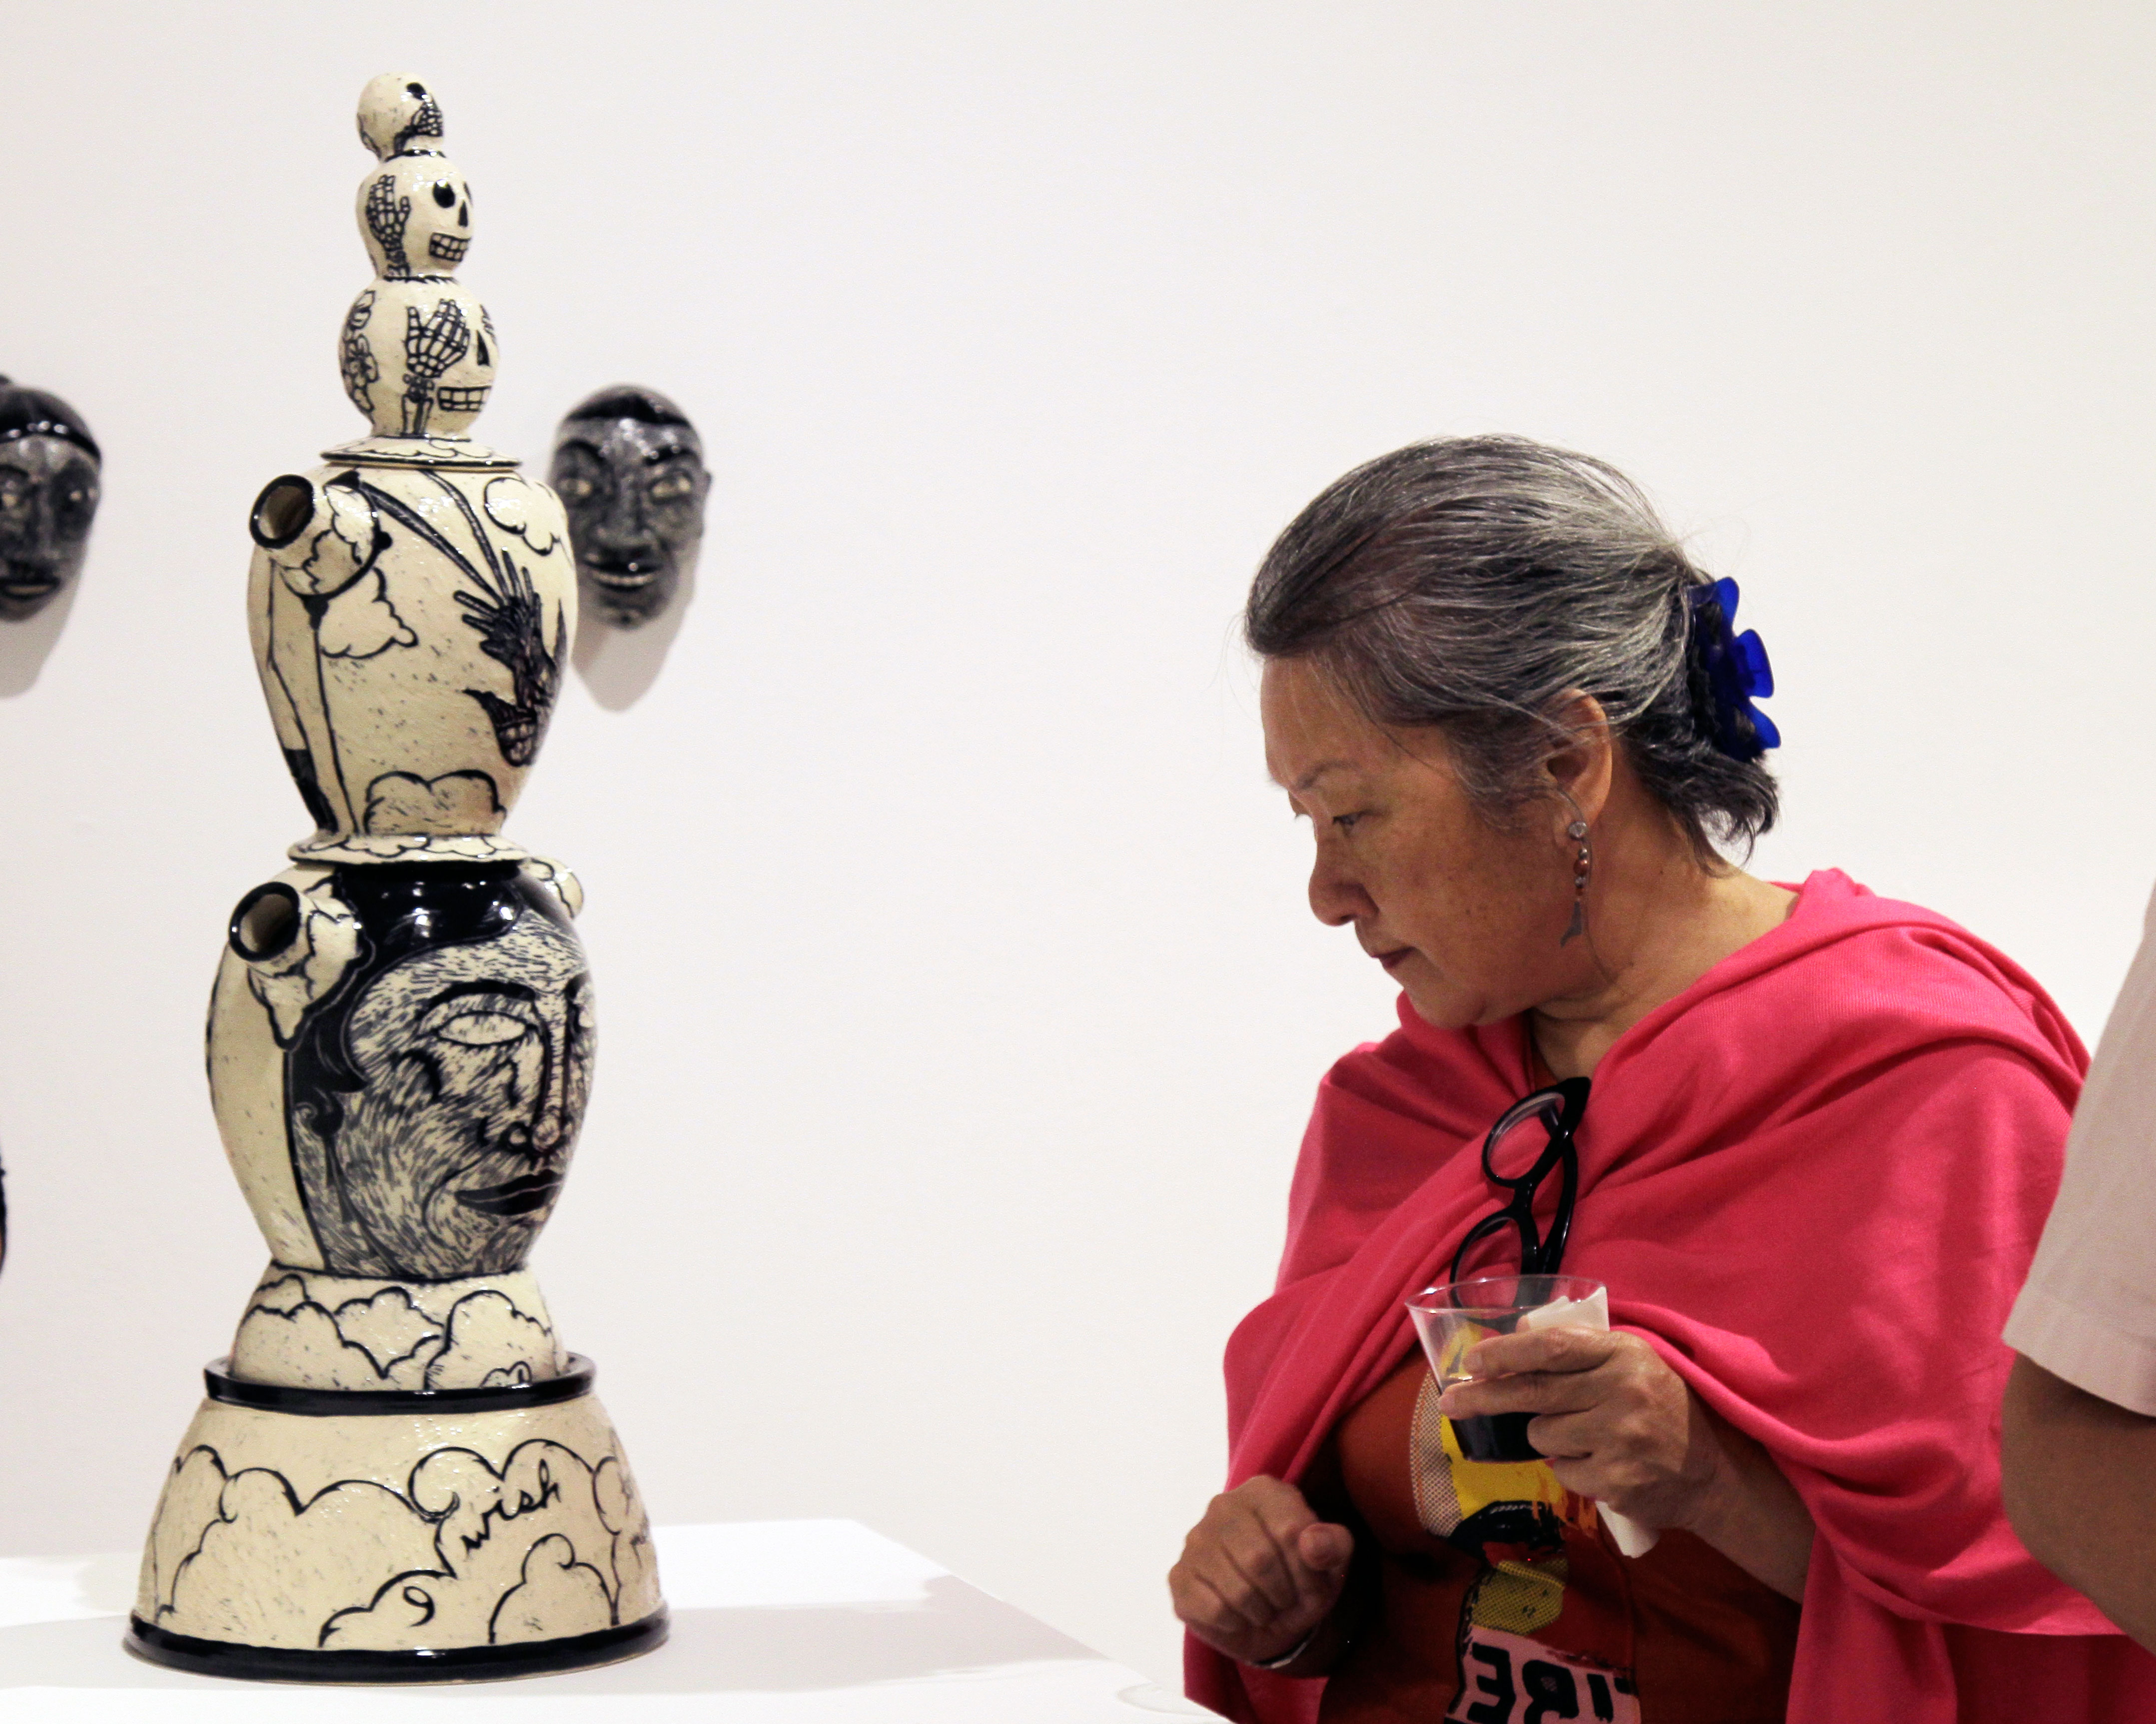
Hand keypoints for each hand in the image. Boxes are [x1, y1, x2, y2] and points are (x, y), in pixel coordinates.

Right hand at [1170, 1475, 1354, 1665]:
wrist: (1272, 1615)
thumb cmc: (1303, 1576)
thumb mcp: (1332, 1561)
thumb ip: (1332, 1545)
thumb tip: (1312, 1542)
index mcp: (1263, 1491)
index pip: (1290, 1530)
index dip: (1308, 1570)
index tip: (1312, 1583)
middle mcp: (1223, 1506)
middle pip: (1259, 1560)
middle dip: (1284, 1593)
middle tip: (1287, 1600)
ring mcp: (1195, 1540)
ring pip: (1237, 1589)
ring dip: (1263, 1612)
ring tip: (1266, 1607)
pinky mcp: (1179, 1576)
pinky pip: (1215, 1610)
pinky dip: (1238, 1623)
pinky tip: (1240, 1614)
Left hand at [1436, 1327, 1720, 1532]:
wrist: (1714, 1472)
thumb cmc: (1664, 1407)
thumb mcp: (1632, 1363)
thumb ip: (1581, 1350)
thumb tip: (1515, 1336)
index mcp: (1624, 1355)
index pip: (1552, 1347)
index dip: (1507, 1352)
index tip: (1473, 1359)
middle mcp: (1621, 1393)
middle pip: (1532, 1392)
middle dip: (1483, 1396)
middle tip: (1450, 1401)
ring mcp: (1619, 1439)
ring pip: (1542, 1435)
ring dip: (1549, 1436)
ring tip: (1586, 1436)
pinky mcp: (1615, 1482)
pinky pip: (1562, 1471)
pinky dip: (1571, 1468)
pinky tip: (1601, 1463)